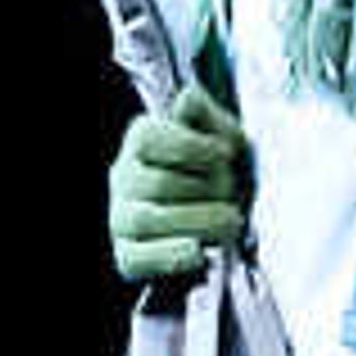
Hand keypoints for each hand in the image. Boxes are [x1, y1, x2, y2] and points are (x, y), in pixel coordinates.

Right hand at [110, 78, 252, 288]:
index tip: (226, 154)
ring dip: (197, 222)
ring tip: (231, 222)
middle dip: (203, 189)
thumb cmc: (220, 173)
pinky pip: (137, 258)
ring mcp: (120, 217)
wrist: (222, 220)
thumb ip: (207, 118)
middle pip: (156, 182)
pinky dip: (170, 256)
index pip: (148, 138)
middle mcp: (123, 177)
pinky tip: (200, 252)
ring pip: (147, 219)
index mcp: (142, 141)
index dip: (190, 146)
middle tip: (235, 193)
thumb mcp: (222, 138)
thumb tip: (188, 97)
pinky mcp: (127, 255)